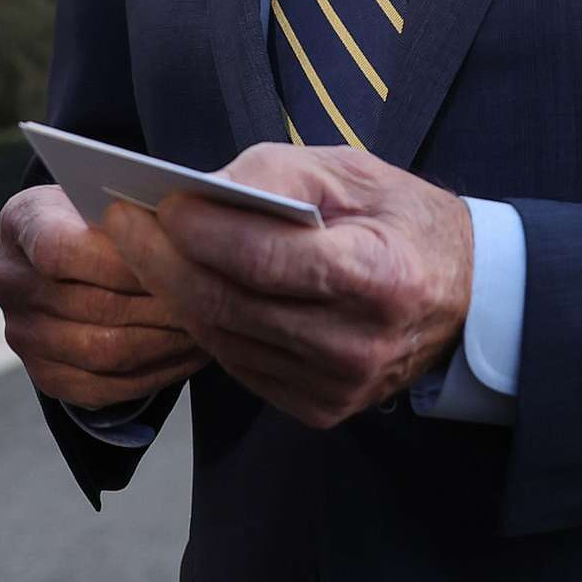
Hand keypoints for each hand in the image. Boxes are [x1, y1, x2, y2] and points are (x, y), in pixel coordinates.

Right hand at [0, 183, 210, 411]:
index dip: (121, 261)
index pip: (61, 250)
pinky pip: (107, 388)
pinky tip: (190, 355)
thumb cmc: (99, 215)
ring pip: (105, 353)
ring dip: (166, 344)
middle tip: (214, 302)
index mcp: (21, 222)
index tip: (175, 259)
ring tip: (210, 328)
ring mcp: (23, 335)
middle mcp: (9, 282)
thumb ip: (132, 211)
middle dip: (162, 306)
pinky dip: (157, 375)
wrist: (68, 253)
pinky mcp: (45, 376)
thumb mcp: (105, 193)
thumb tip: (185, 233)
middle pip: (93, 307)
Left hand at [102, 145, 472, 430]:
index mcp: (380, 278)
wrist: (460, 295)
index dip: (204, 231)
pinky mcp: (321, 409)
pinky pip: (238, 364)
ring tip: (141, 247)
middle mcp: (360, 346)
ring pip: (224, 338)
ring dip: (172, 291)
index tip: (158, 201)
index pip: (267, 260)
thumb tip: (197, 191)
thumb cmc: (397, 220)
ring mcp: (339, 388)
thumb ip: (273, 176)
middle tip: (121, 220)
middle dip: (164, 259)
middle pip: (231, 305)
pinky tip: (184, 286)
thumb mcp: (349, 172)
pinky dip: (204, 323)